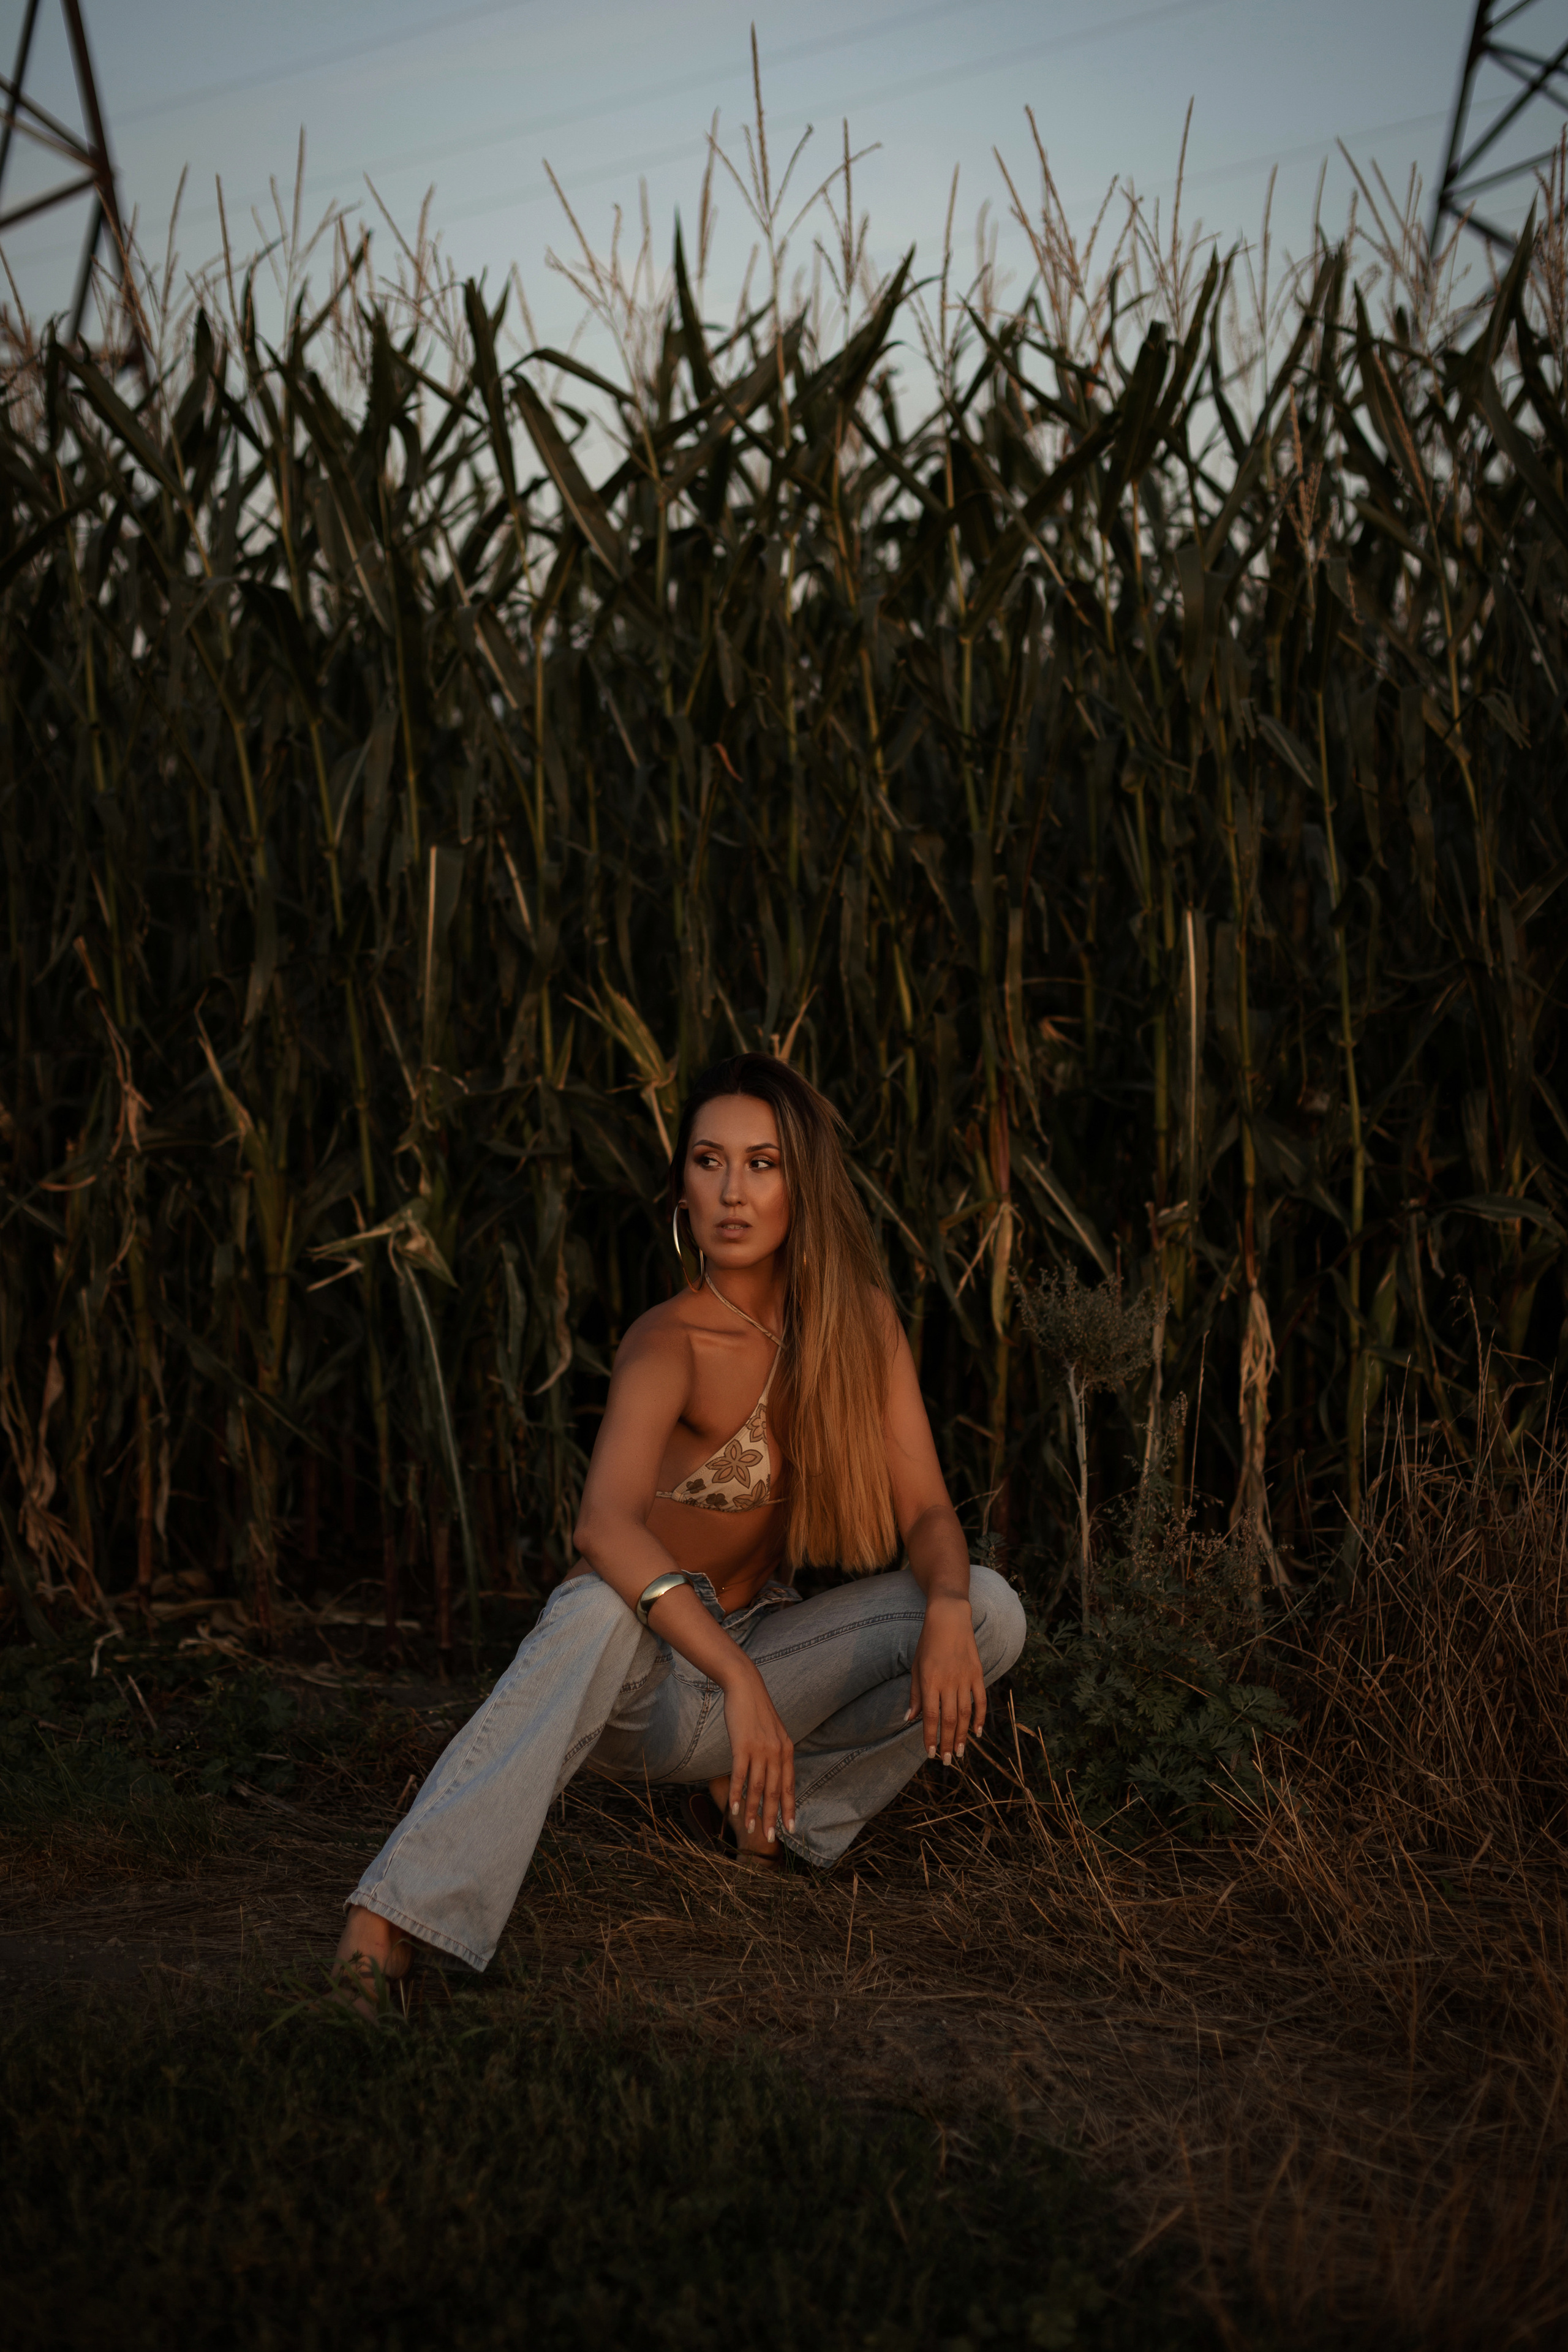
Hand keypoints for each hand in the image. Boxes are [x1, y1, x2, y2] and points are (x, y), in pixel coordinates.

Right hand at [720, 1666, 795, 1841]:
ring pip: (758, 1788)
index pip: (789, 1785)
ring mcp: (760, 1749)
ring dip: (754, 1811)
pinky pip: (741, 1775)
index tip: (790, 1828)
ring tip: (751, 1829)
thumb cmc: (757, 1711)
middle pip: (775, 1791)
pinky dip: (738, 1794)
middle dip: (773, 1817)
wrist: (745, 1686)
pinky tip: (735, 1809)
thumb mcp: (774, 1732)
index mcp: (786, 1750)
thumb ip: (776, 1753)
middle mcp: (777, 1752)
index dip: (789, 1807)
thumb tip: (774, 1775)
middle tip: (770, 1838)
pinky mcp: (743, 1745)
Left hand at [906, 1592, 986, 1765]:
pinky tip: (978, 1732)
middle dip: (948, 1743)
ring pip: (965, 1713)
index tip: (931, 1753)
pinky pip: (980, 1700)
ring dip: (963, 1736)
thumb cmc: (927, 1643)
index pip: (929, 1716)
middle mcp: (948, 1682)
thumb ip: (914, 1695)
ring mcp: (964, 1678)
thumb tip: (909, 1719)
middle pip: (949, 1719)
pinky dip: (980, 1717)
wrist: (949, 1618)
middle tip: (948, 1761)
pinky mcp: (977, 1673)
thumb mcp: (916, 1667)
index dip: (930, 1737)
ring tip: (961, 1753)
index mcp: (929, 1681)